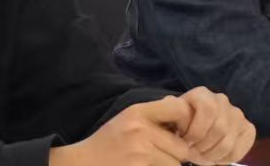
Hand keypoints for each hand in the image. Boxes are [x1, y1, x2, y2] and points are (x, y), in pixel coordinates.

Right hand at [49, 96, 196, 165]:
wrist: (83, 162)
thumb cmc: (108, 142)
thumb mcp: (127, 119)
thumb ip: (153, 114)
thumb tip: (181, 108)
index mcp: (138, 111)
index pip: (179, 109)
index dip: (187, 123)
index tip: (182, 135)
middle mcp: (141, 129)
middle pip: (182, 147)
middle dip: (179, 157)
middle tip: (170, 158)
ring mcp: (140, 152)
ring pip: (175, 164)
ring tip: (154, 162)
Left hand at [172, 88, 254, 164]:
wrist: (195, 127)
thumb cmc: (181, 122)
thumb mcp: (172, 115)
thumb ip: (171, 110)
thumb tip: (172, 103)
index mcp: (202, 94)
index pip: (208, 110)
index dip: (196, 131)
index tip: (185, 142)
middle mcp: (222, 100)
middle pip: (220, 128)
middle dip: (204, 147)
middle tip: (194, 153)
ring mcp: (237, 114)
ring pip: (229, 141)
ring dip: (214, 155)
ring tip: (203, 157)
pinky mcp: (248, 128)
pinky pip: (241, 147)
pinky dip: (228, 158)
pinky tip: (217, 158)